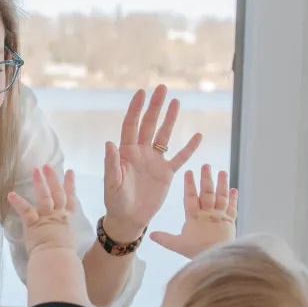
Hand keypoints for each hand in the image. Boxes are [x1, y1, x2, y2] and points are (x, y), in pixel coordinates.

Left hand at [7, 165, 79, 256]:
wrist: (57, 260)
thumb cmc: (63, 257)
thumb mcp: (68, 243)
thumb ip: (64, 237)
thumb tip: (63, 241)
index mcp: (66, 220)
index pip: (71, 200)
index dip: (70, 185)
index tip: (70, 172)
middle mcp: (58, 216)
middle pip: (57, 193)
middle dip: (53, 178)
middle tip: (47, 165)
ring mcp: (46, 218)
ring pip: (45, 197)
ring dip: (40, 183)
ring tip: (36, 170)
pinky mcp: (34, 223)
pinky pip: (26, 210)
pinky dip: (18, 202)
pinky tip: (11, 194)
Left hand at [103, 85, 202, 240]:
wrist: (128, 218)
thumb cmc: (116, 200)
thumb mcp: (112, 182)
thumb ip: (111, 163)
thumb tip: (109, 143)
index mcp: (125, 152)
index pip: (131, 124)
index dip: (136, 108)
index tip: (141, 92)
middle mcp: (141, 152)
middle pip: (149, 124)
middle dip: (155, 106)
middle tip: (162, 88)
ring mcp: (155, 161)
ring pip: (164, 135)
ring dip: (170, 119)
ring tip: (177, 101)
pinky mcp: (166, 173)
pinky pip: (180, 157)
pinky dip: (189, 148)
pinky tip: (198, 135)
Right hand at [150, 164, 237, 258]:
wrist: (217, 258)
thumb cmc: (197, 251)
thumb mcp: (177, 245)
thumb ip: (164, 239)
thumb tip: (150, 234)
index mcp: (194, 217)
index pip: (190, 197)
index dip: (189, 184)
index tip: (189, 171)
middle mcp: (208, 213)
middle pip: (207, 192)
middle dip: (206, 178)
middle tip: (207, 165)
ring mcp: (220, 216)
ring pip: (221, 197)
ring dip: (222, 184)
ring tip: (222, 172)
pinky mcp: (230, 222)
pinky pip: (232, 208)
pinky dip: (233, 199)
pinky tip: (234, 189)